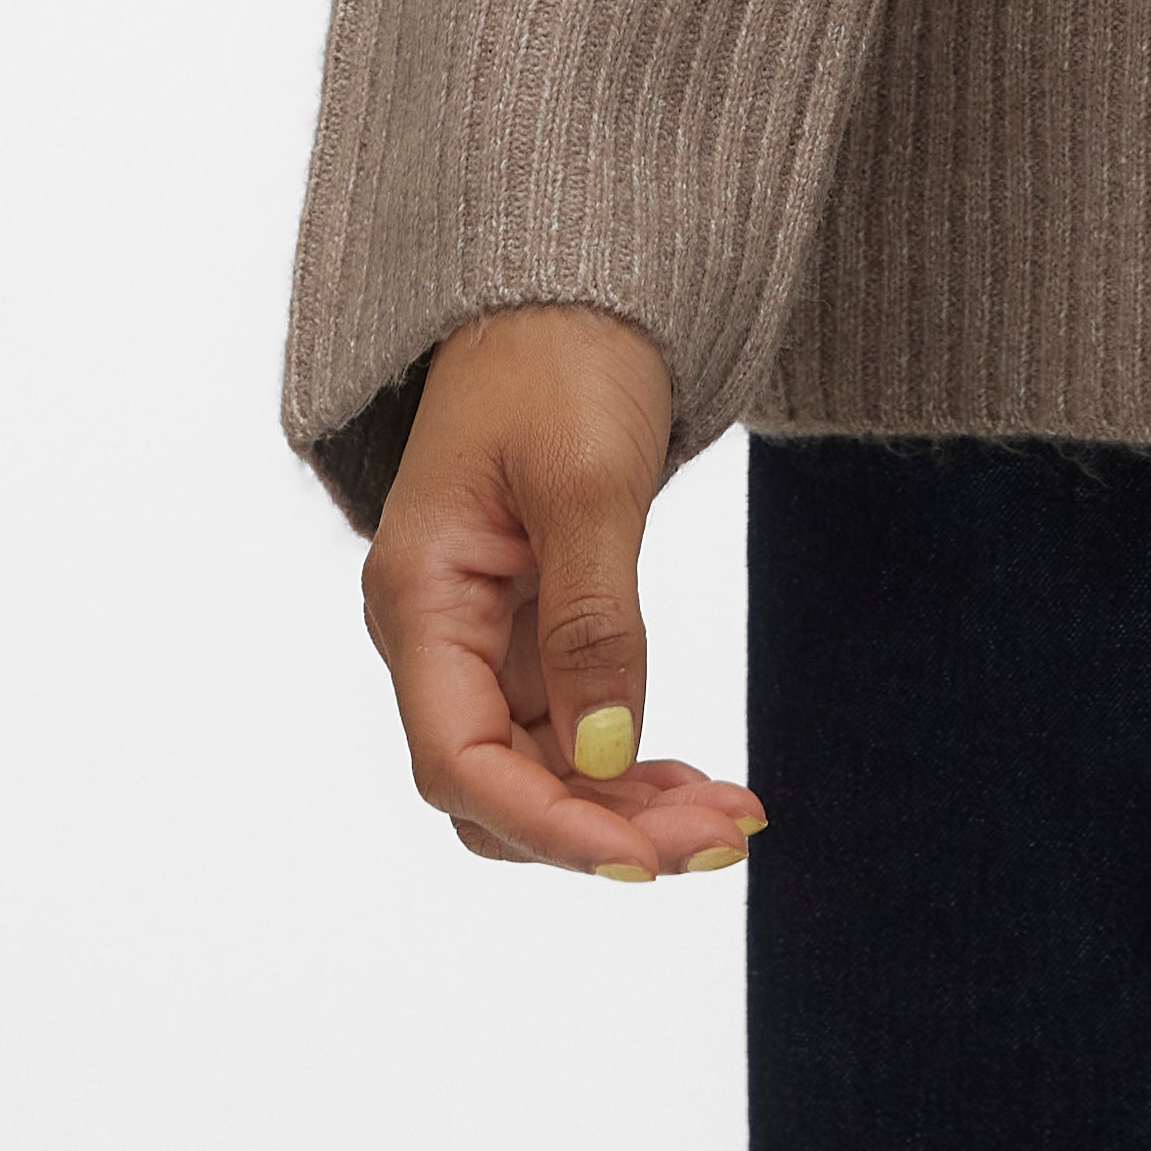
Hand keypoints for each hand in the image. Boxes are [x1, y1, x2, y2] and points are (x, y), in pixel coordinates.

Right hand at [359, 304, 767, 878]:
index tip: (645, 861)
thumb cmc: (563, 360)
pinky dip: (629, 763)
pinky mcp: (530, 627)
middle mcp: (436, 634)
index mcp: (419, 599)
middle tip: (724, 836)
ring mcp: (482, 636)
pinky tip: (696, 783)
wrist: (569, 289)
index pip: (458, 762)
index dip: (548, 825)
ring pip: (539, 770)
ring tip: (731, 818)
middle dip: (602, 829)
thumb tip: (604, 756)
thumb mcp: (589, 481)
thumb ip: (594, 620)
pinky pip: (568, 729)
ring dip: (626, 808)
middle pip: (497, 786)